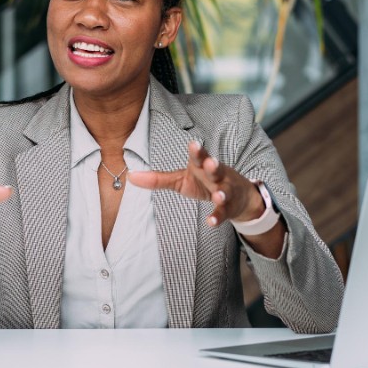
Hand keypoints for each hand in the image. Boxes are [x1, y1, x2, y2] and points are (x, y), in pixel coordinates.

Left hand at [127, 141, 262, 225]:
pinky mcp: (229, 207)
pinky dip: (218, 217)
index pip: (200, 156)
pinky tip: (210, 222)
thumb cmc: (204, 183)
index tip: (193, 144)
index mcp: (202, 166)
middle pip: (215, 168)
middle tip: (211, 162)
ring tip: (217, 195)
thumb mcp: (181, 180)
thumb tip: (130, 176)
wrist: (238, 197)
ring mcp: (225, 191)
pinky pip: (224, 212)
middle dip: (213, 165)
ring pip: (224, 191)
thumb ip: (158, 179)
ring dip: (221, 193)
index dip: (197, 151)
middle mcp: (216, 176)